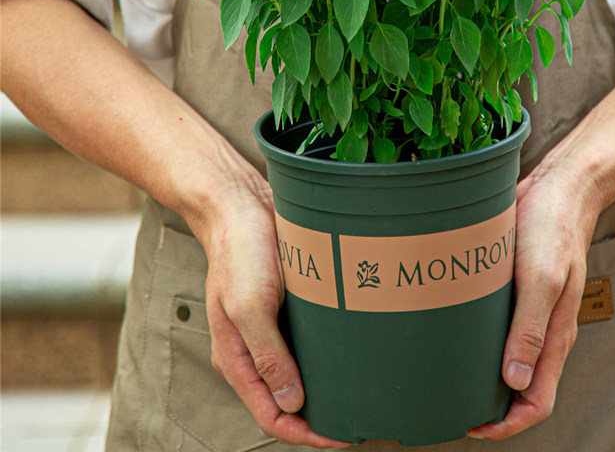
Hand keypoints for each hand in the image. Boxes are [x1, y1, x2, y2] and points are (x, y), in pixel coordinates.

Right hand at [201, 182, 349, 447]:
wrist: (241, 205)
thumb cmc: (239, 251)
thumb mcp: (249, 305)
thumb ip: (267, 356)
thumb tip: (290, 405)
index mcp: (236, 357)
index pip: (271, 416)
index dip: (305, 433)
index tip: (341, 436)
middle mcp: (253, 350)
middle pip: (286, 401)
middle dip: (318, 418)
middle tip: (358, 420)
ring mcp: (270, 330)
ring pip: (299, 374)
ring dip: (325, 388)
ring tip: (359, 395)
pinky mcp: (286, 309)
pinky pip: (307, 343)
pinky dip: (326, 357)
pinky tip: (350, 355)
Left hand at [468, 164, 596, 440]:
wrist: (560, 188)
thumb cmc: (552, 228)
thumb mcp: (541, 277)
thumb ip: (531, 329)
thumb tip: (515, 381)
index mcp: (555, 336)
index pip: (537, 402)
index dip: (506, 425)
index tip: (471, 426)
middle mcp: (544, 330)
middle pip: (521, 387)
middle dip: (490, 407)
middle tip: (449, 404)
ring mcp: (532, 311)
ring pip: (509, 359)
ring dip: (483, 375)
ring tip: (447, 375)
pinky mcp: (518, 291)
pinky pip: (501, 328)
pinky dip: (481, 342)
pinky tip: (455, 333)